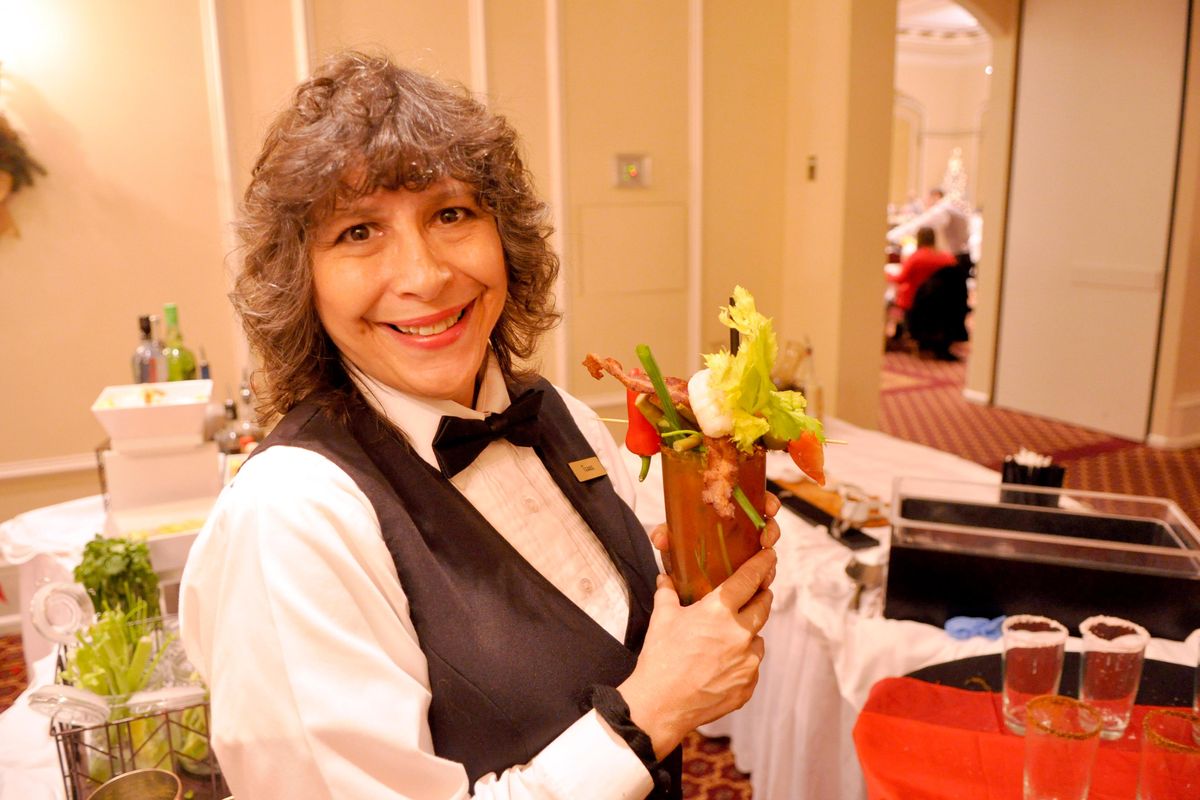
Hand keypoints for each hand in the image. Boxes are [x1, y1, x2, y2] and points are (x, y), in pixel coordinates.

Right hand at [617, 547, 776, 759]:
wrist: (660, 705)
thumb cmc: (660, 659)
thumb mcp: (662, 619)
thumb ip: (668, 594)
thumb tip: (666, 580)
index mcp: (719, 611)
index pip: (749, 579)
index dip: (762, 565)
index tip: (770, 557)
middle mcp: (740, 634)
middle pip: (764, 606)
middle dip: (761, 596)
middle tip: (754, 593)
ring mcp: (748, 662)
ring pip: (758, 638)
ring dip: (748, 633)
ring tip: (726, 639)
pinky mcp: (748, 685)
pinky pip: (751, 666)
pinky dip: (741, 661)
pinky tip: (721, 665)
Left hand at [649, 491, 780, 583]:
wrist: (678, 583)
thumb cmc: (679, 552)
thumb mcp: (674, 541)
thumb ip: (665, 535)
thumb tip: (660, 538)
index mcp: (729, 516)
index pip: (756, 501)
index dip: (768, 502)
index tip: (770, 508)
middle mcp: (742, 533)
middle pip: (768, 525)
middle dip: (772, 530)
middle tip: (766, 538)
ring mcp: (747, 555)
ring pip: (768, 552)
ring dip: (769, 557)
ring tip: (765, 563)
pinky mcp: (748, 577)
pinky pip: (763, 575)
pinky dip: (765, 577)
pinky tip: (762, 582)